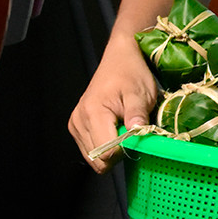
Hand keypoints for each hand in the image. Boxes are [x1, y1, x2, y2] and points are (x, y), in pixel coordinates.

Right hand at [68, 36, 158, 172]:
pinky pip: (90, 149)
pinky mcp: (76, 125)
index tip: (136, 135)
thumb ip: (137, 114)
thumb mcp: (141, 93)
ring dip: (111, 150)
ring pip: (93, 157)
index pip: (106, 152)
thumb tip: (137, 134)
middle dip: (118, 153)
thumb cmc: (131, 73)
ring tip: (122, 127)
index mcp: (93, 112)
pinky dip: (104, 145)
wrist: (120, 59)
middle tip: (130, 132)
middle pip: (97, 159)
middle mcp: (79, 120)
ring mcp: (76, 123)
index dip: (125, 150)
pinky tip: (114, 128)